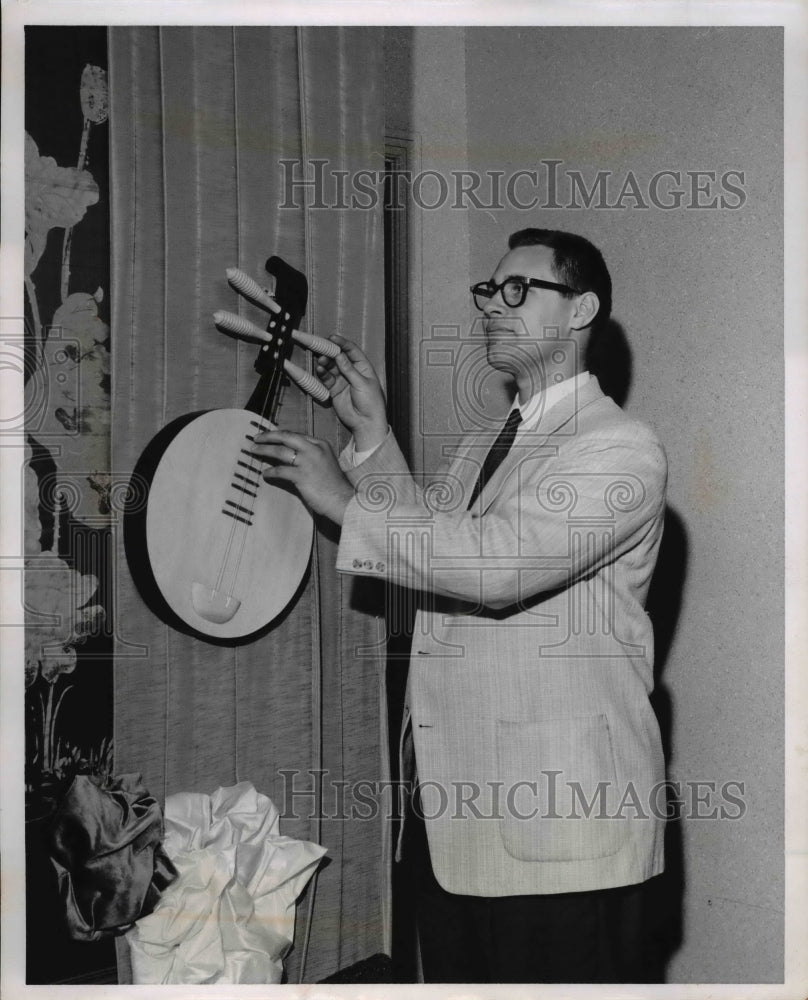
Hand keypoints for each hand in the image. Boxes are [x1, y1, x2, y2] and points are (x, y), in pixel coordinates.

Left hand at [252, 429, 354, 524]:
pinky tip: (265, 474)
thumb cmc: (334, 485)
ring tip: (254, 451)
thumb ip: (311, 456)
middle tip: (256, 438)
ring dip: (264, 450)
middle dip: (269, 436)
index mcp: (321, 444)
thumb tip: (291, 456)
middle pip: (286, 437)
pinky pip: (280, 471)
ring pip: (280, 451)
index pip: (296, 435)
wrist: (343, 500)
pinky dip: (270, 472)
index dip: (281, 435)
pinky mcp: (302, 476)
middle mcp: (314, 449)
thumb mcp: (326, 462)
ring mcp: (308, 462)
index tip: (270, 436)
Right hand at [316, 335, 387, 451]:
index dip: (342, 343)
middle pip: (339, 358)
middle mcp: (352, 372)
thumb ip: (349, 369)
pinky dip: (322, 374)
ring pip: (331, 367)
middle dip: (330, 352)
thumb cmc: (371, 403)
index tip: (332, 338)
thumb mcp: (362, 383)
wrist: (366, 423)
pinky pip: (327, 379)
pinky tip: (320, 370)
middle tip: (321, 347)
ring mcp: (342, 380)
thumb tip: (340, 355)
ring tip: (321, 360)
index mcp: (363, 367)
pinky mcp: (334, 390)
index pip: (352, 351)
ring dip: (325, 363)